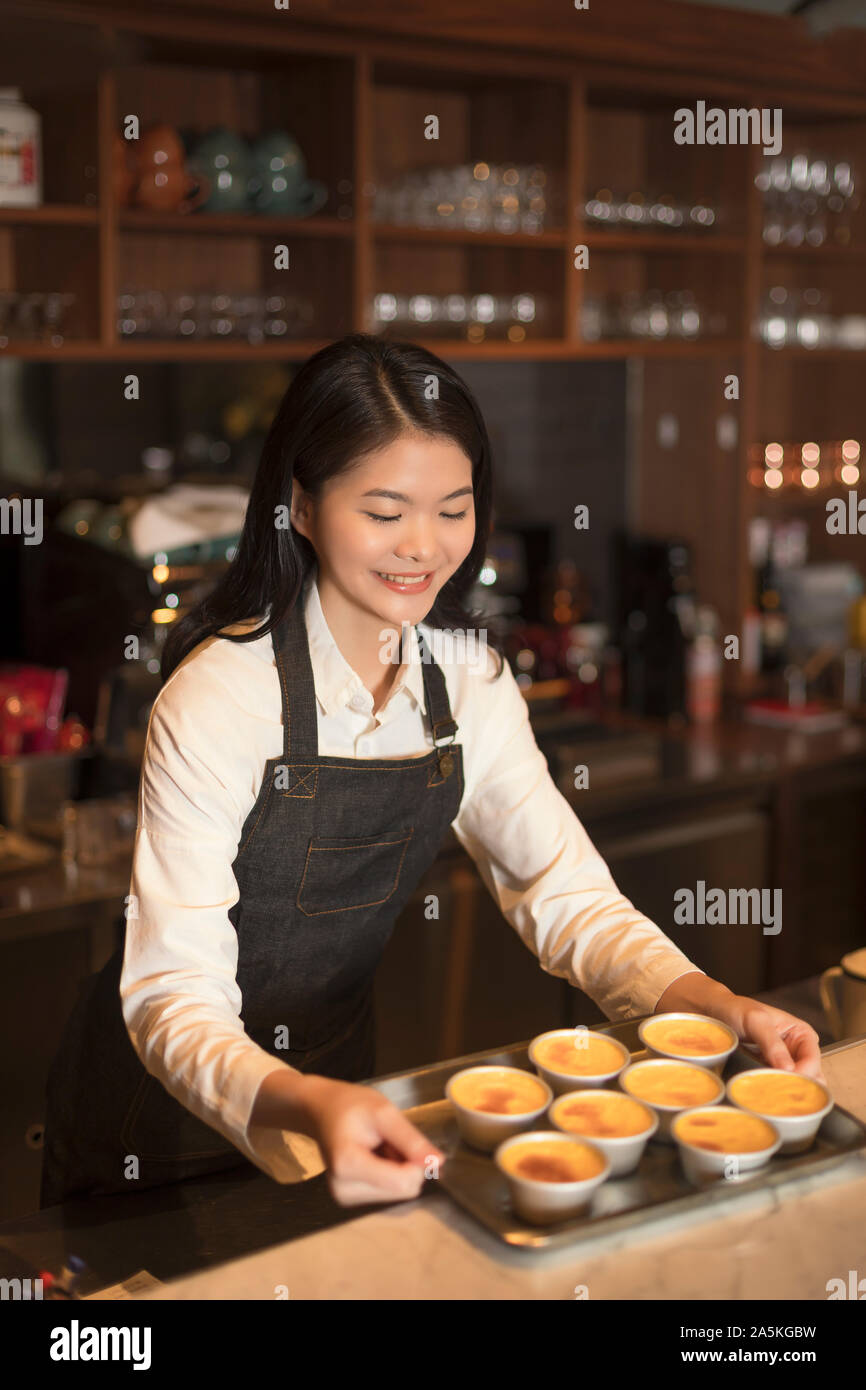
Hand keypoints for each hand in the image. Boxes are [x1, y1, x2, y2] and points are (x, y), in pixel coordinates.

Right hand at [298, 1075, 444, 1206]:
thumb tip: (437, 1162)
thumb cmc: (349, 1105)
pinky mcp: (348, 1199)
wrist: (321, 1109)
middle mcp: (344, 1189)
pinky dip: (389, 1174)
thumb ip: (410, 1139)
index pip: (403, 1183)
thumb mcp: (383, 1112)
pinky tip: (375, 1156)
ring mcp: (345, 1197)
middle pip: (402, 1191)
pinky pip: (387, 1193)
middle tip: (388, 1140)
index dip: (416, 1163)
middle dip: (405, 1165)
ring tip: (379, 1146)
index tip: (407, 1139)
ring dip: (397, 1169)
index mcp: (348, 1165)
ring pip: (397, 1194)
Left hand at [655, 972, 825, 1083]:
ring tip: (770, 1098)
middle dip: (797, 1088)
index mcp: (802, 1034)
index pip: (812, 1061)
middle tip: (779, 1096)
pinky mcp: (769, 1074)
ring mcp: (784, 1064)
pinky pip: (779, 1089)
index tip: (784, 1083)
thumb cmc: (735, 1010)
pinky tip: (763, 1098)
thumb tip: (789, 1068)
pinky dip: (774, 1095)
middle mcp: (798, 1051)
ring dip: (786, 1094)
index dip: (802, 1075)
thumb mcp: (755, 1020)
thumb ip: (772, 1042)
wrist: (712, 1013)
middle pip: (809, 1077)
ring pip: (796, 1086)